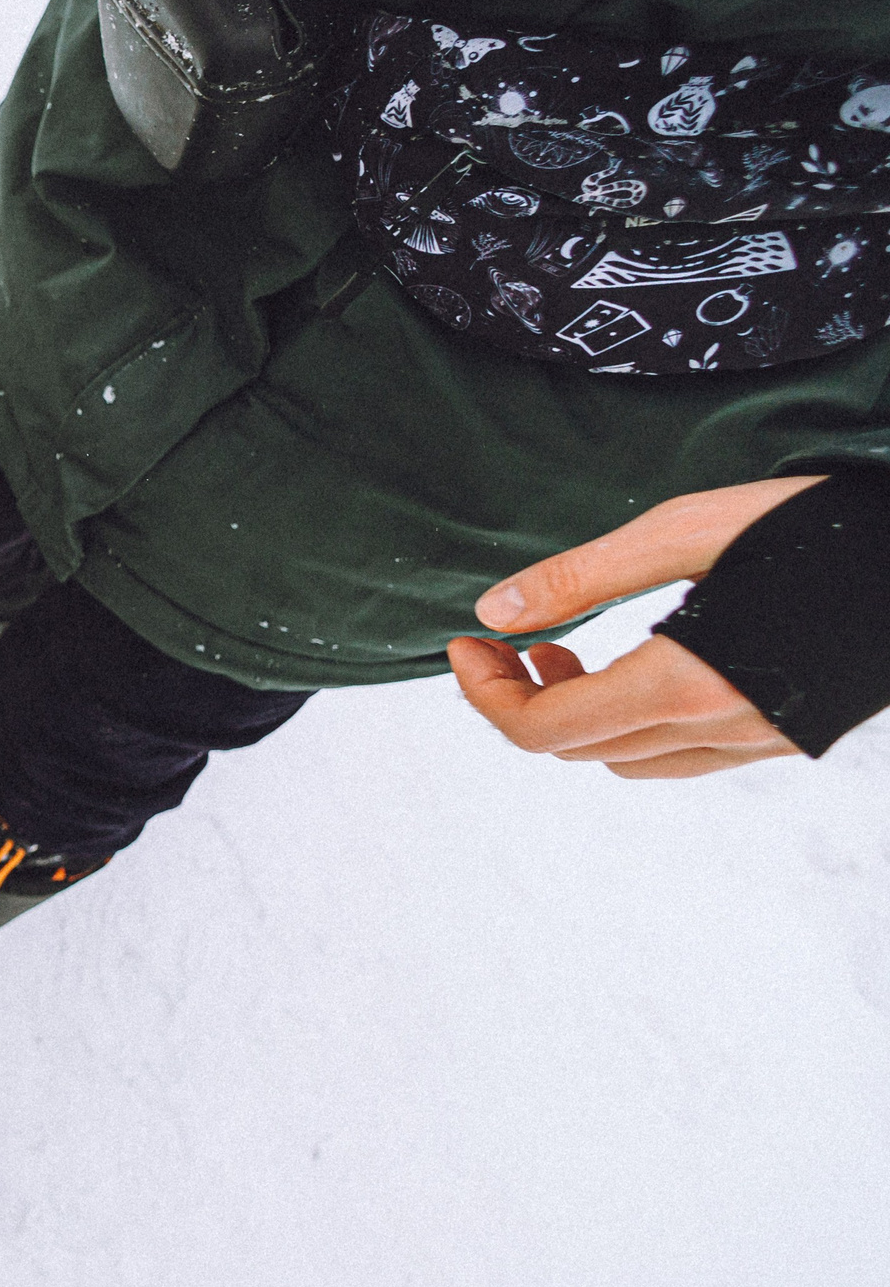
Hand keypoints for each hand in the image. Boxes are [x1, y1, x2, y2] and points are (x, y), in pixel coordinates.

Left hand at [445, 476, 823, 778]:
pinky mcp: (788, 736)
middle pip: (578, 750)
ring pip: (629, 762)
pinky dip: (632, 722)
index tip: (464, 644)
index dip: (486, 694)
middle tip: (500, 640)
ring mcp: (762, 742)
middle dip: (519, 699)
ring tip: (559, 650)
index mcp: (689, 684)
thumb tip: (494, 612)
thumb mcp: (689, 527)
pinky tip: (632, 664)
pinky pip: (683, 756)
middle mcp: (725, 729)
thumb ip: (584, 577)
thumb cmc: (822, 524)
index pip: (546, 730)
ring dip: (575, 716)